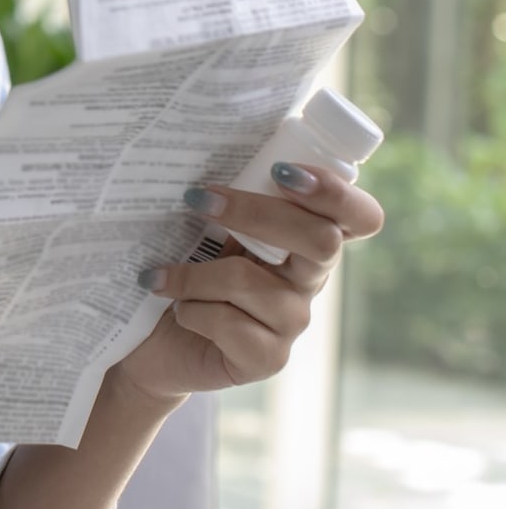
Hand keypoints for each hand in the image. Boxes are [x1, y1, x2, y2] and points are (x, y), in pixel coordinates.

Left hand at [110, 164, 385, 401]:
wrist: (151, 341)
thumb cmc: (179, 268)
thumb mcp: (203, 225)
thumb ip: (223, 196)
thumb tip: (199, 149)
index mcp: (304, 239)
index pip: (358, 217)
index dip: (336, 193)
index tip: (283, 170)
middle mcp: (309, 280)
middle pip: (320, 240)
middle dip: (255, 212)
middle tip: (196, 198)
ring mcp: (292, 322)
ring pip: (253, 283)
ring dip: (194, 274)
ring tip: (158, 277)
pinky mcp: (267, 359)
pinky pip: (232, 325)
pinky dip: (192, 311)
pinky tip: (177, 311)